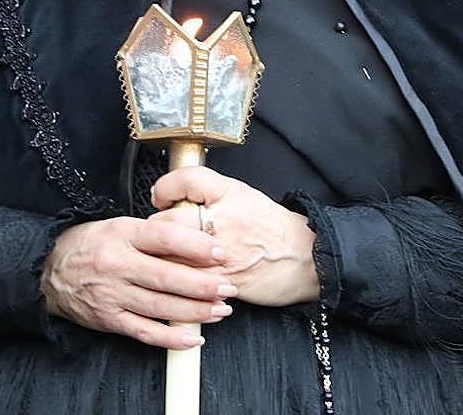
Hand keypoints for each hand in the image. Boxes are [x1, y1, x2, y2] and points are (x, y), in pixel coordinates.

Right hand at [41, 216, 236, 349]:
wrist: (48, 270)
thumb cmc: (92, 244)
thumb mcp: (121, 225)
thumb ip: (155, 234)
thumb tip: (197, 240)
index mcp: (123, 234)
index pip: (165, 237)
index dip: (196, 245)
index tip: (220, 252)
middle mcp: (118, 265)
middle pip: (167, 277)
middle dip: (203, 285)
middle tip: (228, 287)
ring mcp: (112, 295)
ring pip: (160, 307)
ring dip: (195, 311)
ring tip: (221, 310)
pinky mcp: (109, 319)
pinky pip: (144, 332)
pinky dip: (171, 338)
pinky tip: (194, 338)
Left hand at [151, 166, 318, 307]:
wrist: (306, 259)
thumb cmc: (274, 228)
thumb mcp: (245, 196)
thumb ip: (211, 194)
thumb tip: (175, 197)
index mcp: (231, 194)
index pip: (186, 180)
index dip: (166, 187)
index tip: (160, 196)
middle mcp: (224, 221)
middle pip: (168, 221)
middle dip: (155, 229)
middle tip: (159, 231)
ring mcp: (221, 253)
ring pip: (169, 255)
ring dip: (160, 256)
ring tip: (165, 255)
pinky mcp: (219, 282)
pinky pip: (183, 280)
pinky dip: (175, 279)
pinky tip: (178, 275)